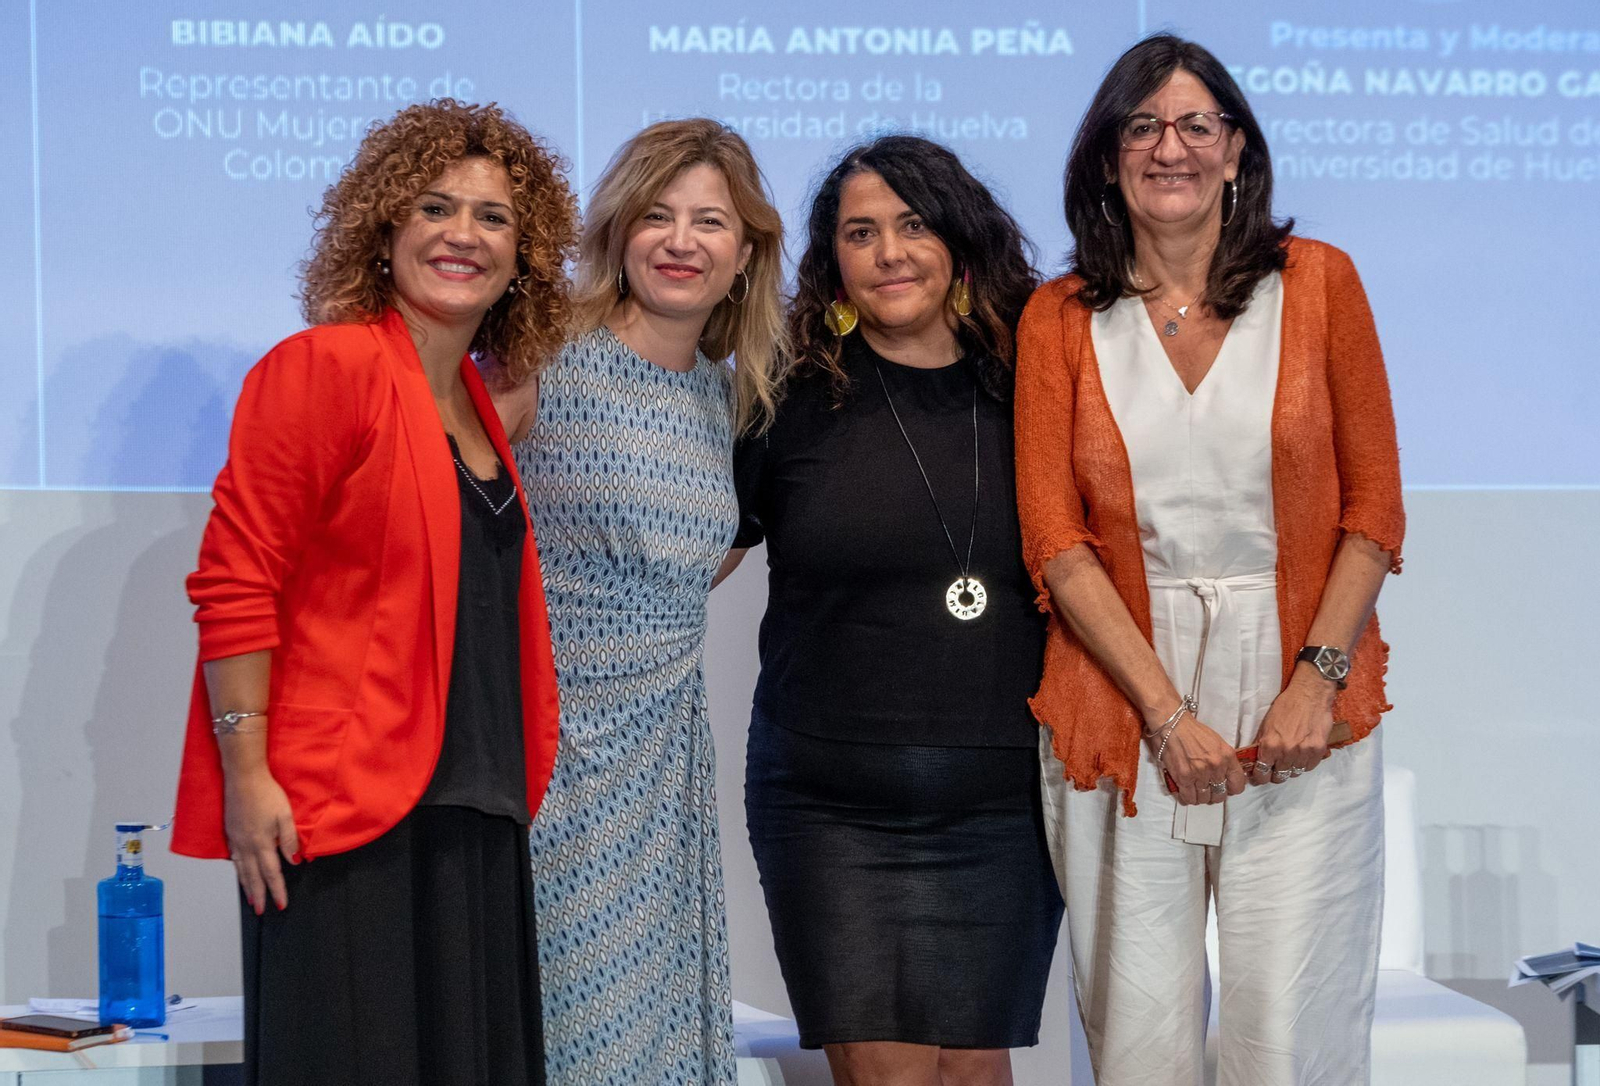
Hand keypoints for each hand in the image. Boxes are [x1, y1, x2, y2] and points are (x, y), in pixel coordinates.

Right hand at [223, 770, 299, 913]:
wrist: (243, 778)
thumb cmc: (266, 794)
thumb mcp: (285, 815)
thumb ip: (289, 840)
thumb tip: (294, 861)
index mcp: (262, 843)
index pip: (272, 873)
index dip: (277, 890)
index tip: (281, 904)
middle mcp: (246, 845)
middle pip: (253, 876)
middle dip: (259, 895)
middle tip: (260, 910)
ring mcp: (236, 839)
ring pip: (242, 869)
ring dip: (247, 886)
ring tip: (250, 898)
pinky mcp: (230, 832)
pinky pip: (234, 858)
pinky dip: (238, 870)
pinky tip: (240, 872)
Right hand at [1148, 713, 1246, 805]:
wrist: (1173, 724)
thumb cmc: (1193, 731)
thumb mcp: (1218, 743)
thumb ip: (1225, 760)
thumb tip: (1227, 776)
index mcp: (1227, 756)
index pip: (1237, 784)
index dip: (1232, 789)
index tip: (1227, 788)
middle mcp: (1215, 767)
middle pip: (1220, 795)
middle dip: (1215, 794)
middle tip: (1210, 790)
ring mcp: (1199, 773)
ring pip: (1204, 798)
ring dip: (1201, 797)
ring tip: (1197, 790)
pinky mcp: (1183, 777)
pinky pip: (1189, 798)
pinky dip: (1188, 798)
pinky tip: (1187, 792)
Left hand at [1250, 667, 1336, 784]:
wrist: (1310, 694)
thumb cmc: (1286, 706)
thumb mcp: (1266, 724)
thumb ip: (1262, 743)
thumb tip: (1255, 759)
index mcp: (1270, 744)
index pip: (1261, 772)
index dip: (1259, 777)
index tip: (1259, 777)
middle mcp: (1286, 751)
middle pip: (1279, 776)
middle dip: (1274, 775)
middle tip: (1274, 770)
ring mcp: (1304, 752)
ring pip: (1294, 773)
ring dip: (1289, 770)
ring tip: (1288, 763)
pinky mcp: (1318, 750)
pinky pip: (1309, 767)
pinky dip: (1304, 765)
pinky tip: (1300, 758)